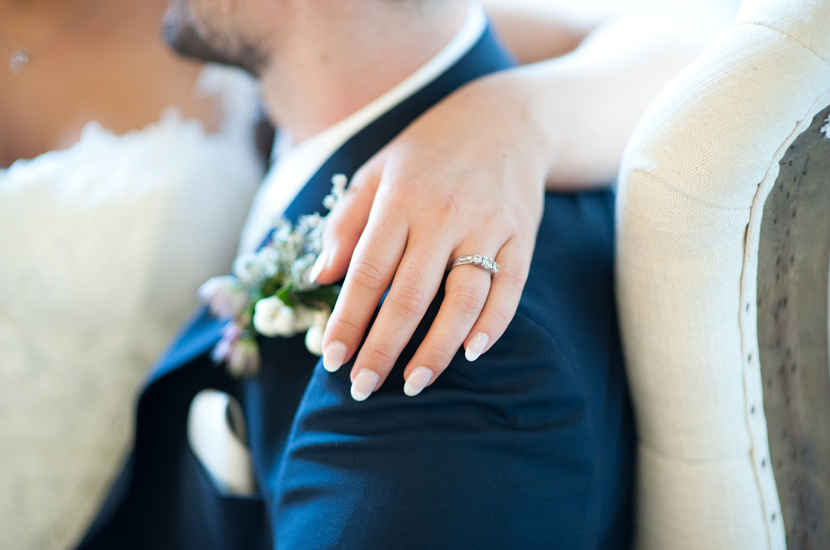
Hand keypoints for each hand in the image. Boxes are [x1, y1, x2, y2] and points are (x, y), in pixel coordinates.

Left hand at [309, 72, 554, 399]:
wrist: (504, 119)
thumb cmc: (428, 151)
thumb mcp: (377, 171)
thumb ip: (346, 222)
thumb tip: (319, 276)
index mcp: (399, 199)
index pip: (366, 272)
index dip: (347, 319)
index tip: (332, 359)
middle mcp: (443, 216)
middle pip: (409, 295)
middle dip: (383, 348)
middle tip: (363, 387)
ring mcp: (486, 227)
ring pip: (461, 299)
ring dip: (437, 347)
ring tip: (414, 383)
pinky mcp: (520, 236)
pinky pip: (511, 289)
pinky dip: (493, 324)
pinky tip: (472, 352)